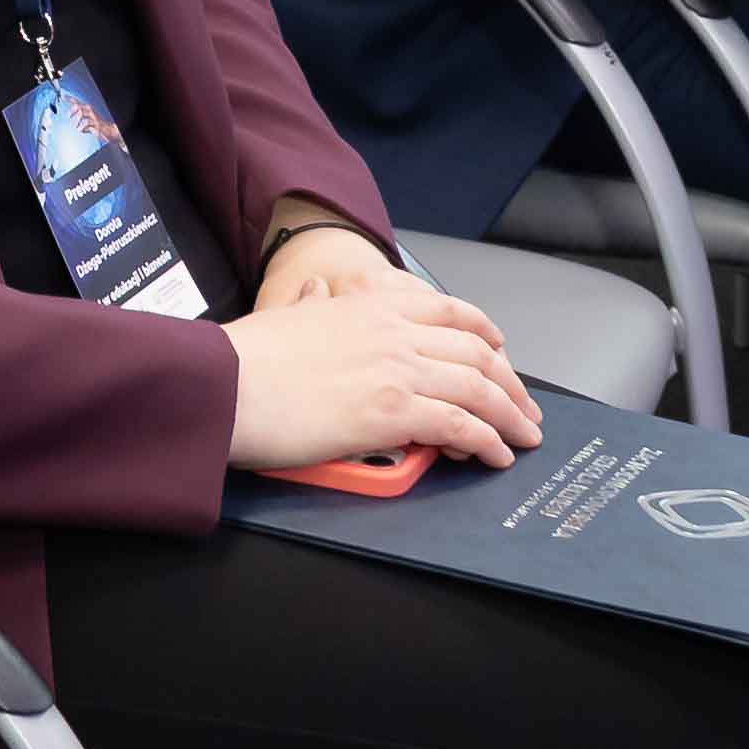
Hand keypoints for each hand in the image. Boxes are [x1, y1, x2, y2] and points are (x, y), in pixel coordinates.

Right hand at [223, 253, 541, 475]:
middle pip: (476, 353)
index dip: (484, 332)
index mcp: (369, 304)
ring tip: (523, 439)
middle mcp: (393, 332)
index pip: (448, 310)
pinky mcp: (394, 412)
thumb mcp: (283, 316)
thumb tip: (314, 292)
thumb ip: (309, 305)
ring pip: (478, 390)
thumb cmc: (242, 358)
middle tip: (524, 409)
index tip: (500, 350)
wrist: (224, 383)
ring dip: (509, 417)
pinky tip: (496, 456)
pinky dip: (487, 441)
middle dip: (509, 383)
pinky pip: (461, 426)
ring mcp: (397, 370)